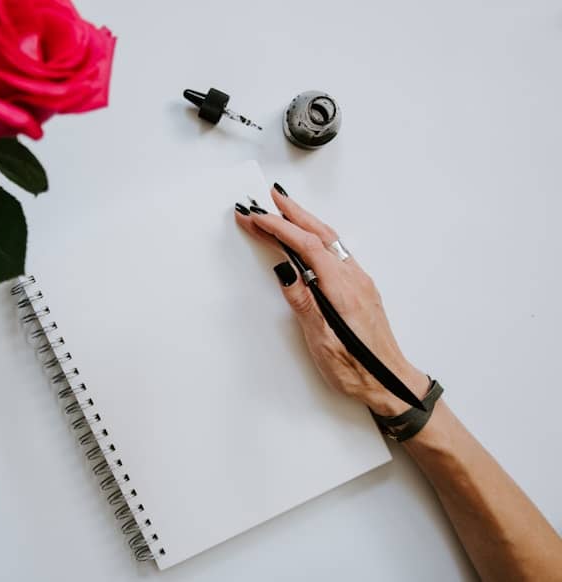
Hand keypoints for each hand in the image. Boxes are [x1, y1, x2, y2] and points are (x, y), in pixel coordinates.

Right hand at [235, 184, 428, 415]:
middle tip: (269, 197)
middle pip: (320, 234)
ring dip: (305, 221)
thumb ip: (303, 303)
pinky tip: (308, 237)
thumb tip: (284, 272)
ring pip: (330, 240)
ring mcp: (359, 281)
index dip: (279, 227)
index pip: (306, 246)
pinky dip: (317, 236)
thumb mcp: (322, 341)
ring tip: (284, 209)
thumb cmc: (357, 369)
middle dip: (292, 212)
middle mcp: (354, 279)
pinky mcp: (360, 288)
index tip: (255, 217)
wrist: (390, 382)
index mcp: (342, 289)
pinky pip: (336, 251)